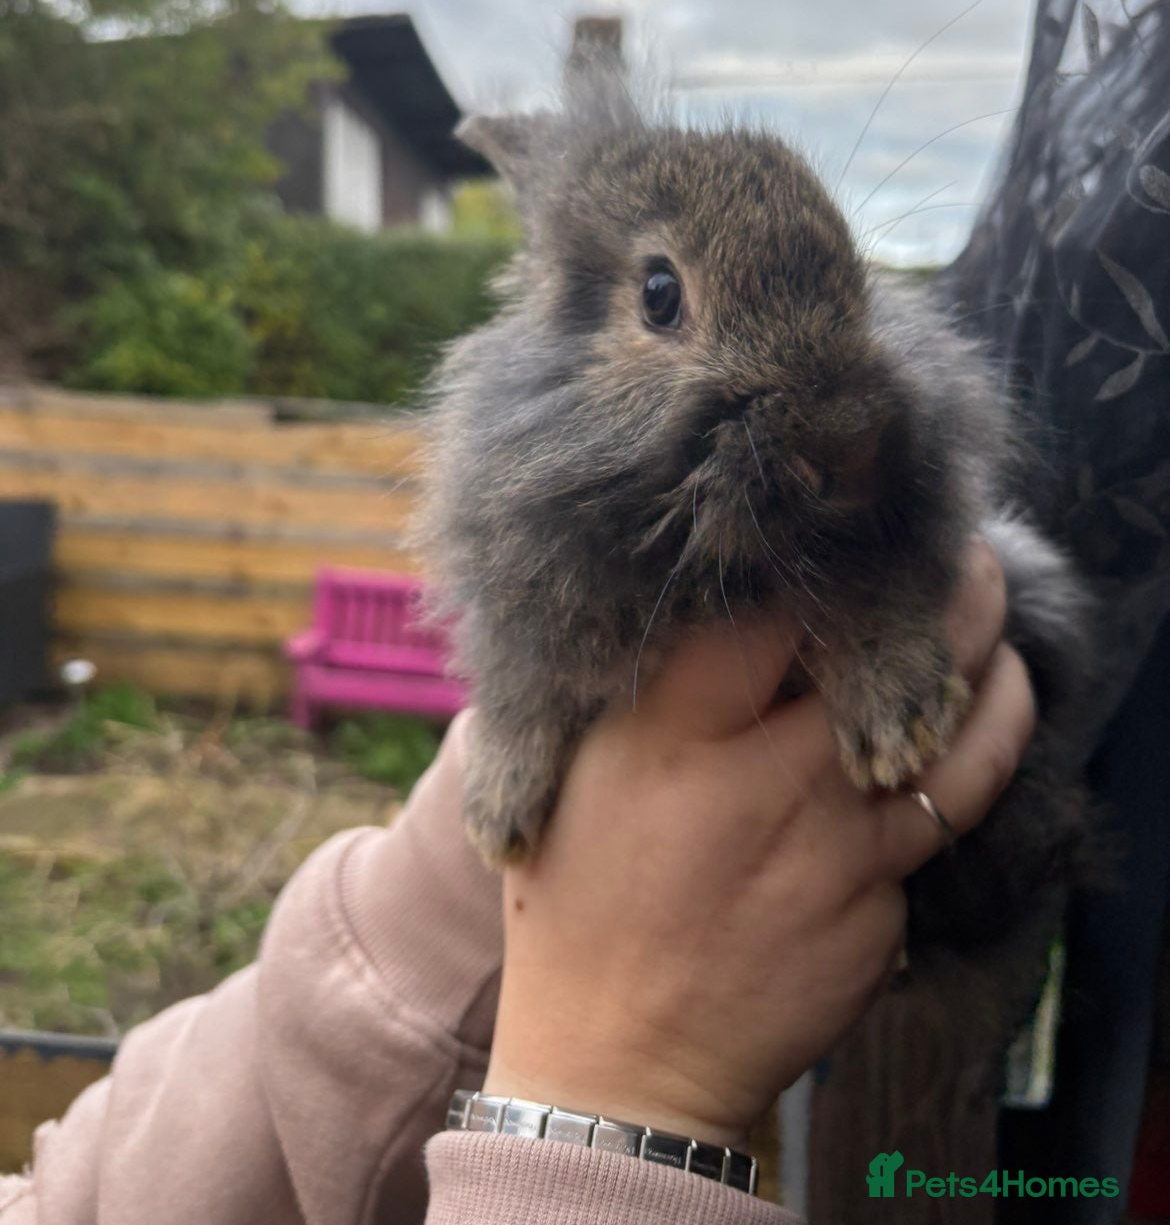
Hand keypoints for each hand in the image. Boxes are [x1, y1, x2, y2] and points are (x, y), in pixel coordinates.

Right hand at [482, 538, 1033, 1148]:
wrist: (621, 1068)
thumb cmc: (579, 904)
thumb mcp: (567, 775)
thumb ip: (620, 687)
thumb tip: (678, 603)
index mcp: (672, 736)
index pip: (775, 612)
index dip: (831, 562)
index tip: (854, 532)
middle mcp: (768, 784)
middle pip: (893, 662)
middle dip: (949, 599)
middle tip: (966, 560)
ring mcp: (838, 857)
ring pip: (959, 748)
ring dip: (997, 682)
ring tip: (1000, 643)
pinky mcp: (880, 920)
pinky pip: (931, 836)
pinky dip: (947, 788)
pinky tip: (956, 752)